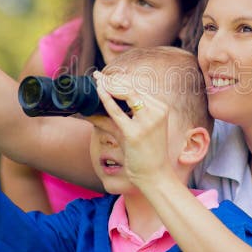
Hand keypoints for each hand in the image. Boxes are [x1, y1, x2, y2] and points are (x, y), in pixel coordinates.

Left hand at [92, 71, 174, 187]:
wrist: (155, 175)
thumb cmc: (145, 153)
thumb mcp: (131, 131)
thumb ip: (114, 119)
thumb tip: (91, 112)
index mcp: (160, 108)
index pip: (138, 88)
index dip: (121, 80)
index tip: (107, 76)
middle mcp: (157, 111)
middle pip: (132, 87)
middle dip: (113, 79)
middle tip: (98, 75)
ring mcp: (147, 122)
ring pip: (126, 94)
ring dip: (110, 85)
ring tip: (97, 80)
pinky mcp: (135, 133)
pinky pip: (117, 112)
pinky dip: (106, 99)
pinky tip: (98, 91)